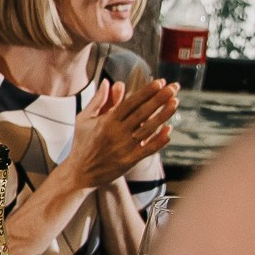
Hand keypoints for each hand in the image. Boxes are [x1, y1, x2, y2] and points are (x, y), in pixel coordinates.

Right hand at [63, 77, 178, 188]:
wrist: (80, 173)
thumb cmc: (82, 143)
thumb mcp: (84, 119)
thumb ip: (98, 100)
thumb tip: (108, 82)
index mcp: (107, 121)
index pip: (131, 102)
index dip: (146, 92)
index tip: (159, 82)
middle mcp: (117, 132)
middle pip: (142, 112)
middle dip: (160, 98)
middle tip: (174, 87)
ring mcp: (124, 147)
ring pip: (148, 129)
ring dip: (163, 115)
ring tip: (175, 103)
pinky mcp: (129, 161)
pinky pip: (148, 149)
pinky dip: (159, 141)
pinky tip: (169, 130)